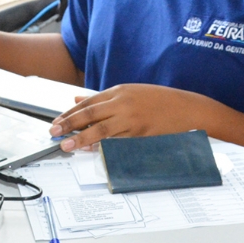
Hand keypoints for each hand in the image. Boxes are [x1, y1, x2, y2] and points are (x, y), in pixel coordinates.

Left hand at [47, 84, 211, 152]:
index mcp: (119, 92)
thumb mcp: (130, 93)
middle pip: (90, 114)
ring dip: (81, 138)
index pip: (87, 104)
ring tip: (67, 144)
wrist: (189, 108)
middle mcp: (123, 103)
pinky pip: (119, 142)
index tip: (56, 122)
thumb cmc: (160, 101)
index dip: (69, 114)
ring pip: (101, 129)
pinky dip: (104, 147)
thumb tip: (77, 99)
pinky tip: (92, 151)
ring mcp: (133, 119)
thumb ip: (103, 99)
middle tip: (54, 132)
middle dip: (69, 124)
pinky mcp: (142, 134)